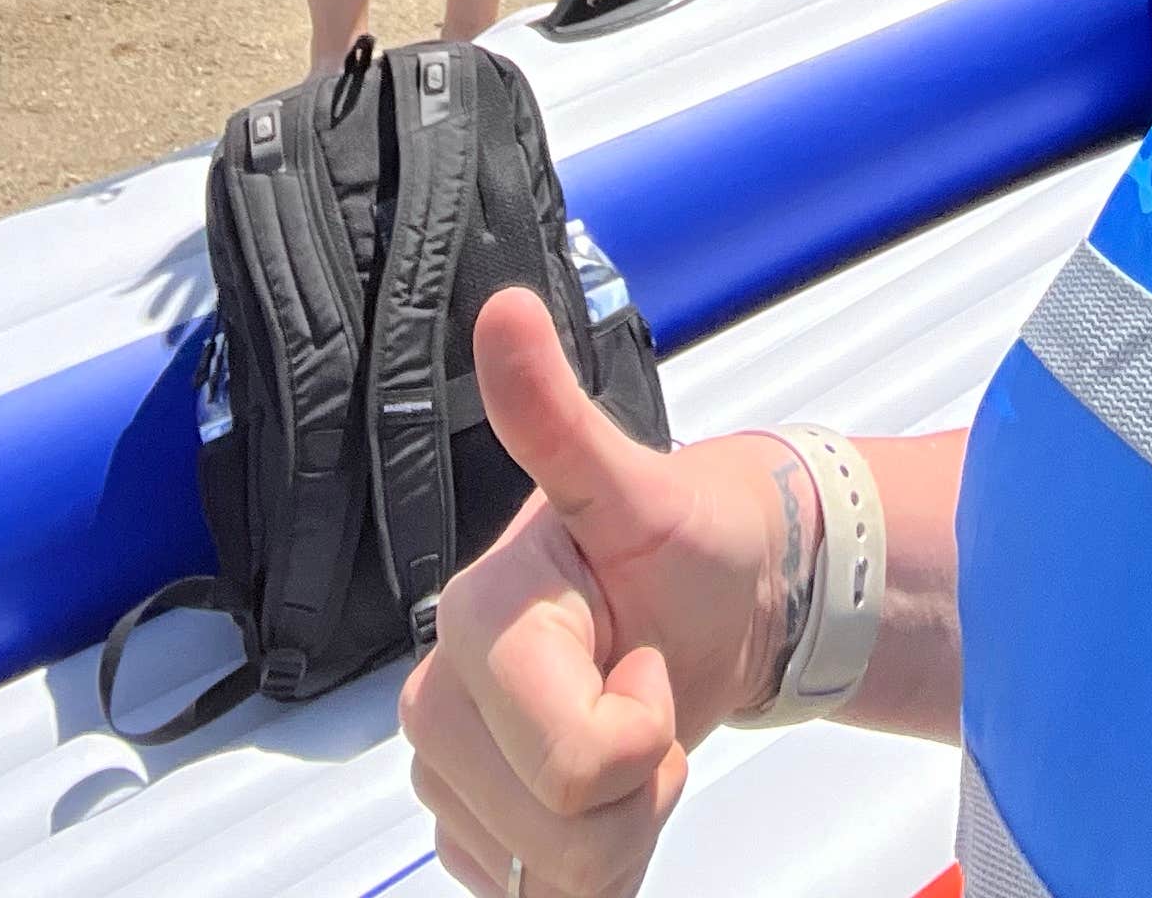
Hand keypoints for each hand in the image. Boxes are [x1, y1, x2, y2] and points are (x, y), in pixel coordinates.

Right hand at [400, 290, 806, 897]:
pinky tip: (602, 781)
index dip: (638, 729)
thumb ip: (559, 417)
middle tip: (645, 692)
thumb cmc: (681, 541)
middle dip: (632, 782)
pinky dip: (590, 855)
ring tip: (628, 731)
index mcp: (476, 616)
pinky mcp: (470, 822)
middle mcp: (440, 695)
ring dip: (617, 823)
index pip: (568, 760)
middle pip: (555, 826)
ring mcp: (449, 766)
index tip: (645, 655)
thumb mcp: (639, 481)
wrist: (711, 601)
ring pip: (545, 871)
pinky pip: (528, 889)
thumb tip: (506, 311)